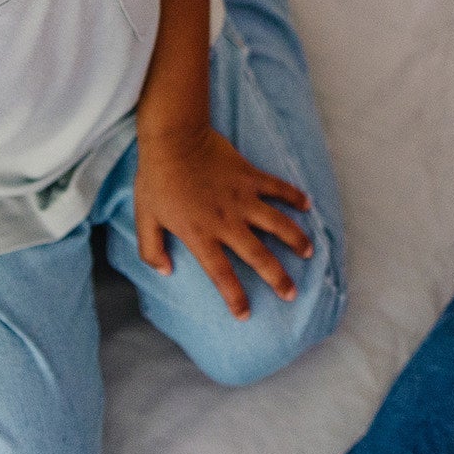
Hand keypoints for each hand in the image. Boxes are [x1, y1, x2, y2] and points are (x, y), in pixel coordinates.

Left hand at [135, 121, 312, 317]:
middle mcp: (227, 222)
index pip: (221, 275)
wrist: (175, 139)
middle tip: (291, 293)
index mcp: (200, 235)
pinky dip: (293, 195)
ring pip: (277, 224)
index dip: (235, 297)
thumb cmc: (156, 179)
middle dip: (277, 277)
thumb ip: (151, 250)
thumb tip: (164, 271)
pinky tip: (307, 204)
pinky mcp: (251, 176)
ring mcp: (242, 198)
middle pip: (258, 256)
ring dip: (295, 239)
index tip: (246, 314)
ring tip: (308, 252)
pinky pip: (277, 188)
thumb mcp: (145, 218)